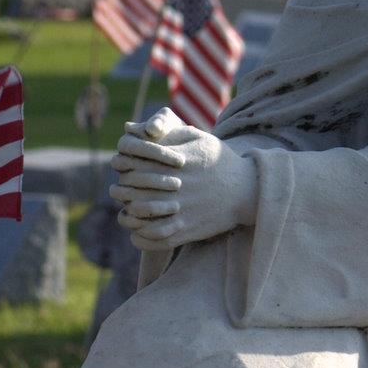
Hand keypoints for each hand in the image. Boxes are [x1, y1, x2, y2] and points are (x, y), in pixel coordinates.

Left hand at [110, 108, 256, 251]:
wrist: (248, 189)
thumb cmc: (221, 161)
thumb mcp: (200, 139)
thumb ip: (171, 133)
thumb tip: (141, 129)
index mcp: (178, 163)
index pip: (137, 165)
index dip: (126, 168)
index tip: (125, 169)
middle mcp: (178, 187)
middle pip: (135, 191)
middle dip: (123, 191)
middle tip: (120, 191)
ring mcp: (182, 210)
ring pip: (142, 217)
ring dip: (130, 216)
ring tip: (126, 212)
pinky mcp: (188, 229)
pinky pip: (156, 238)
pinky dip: (141, 238)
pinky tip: (137, 233)